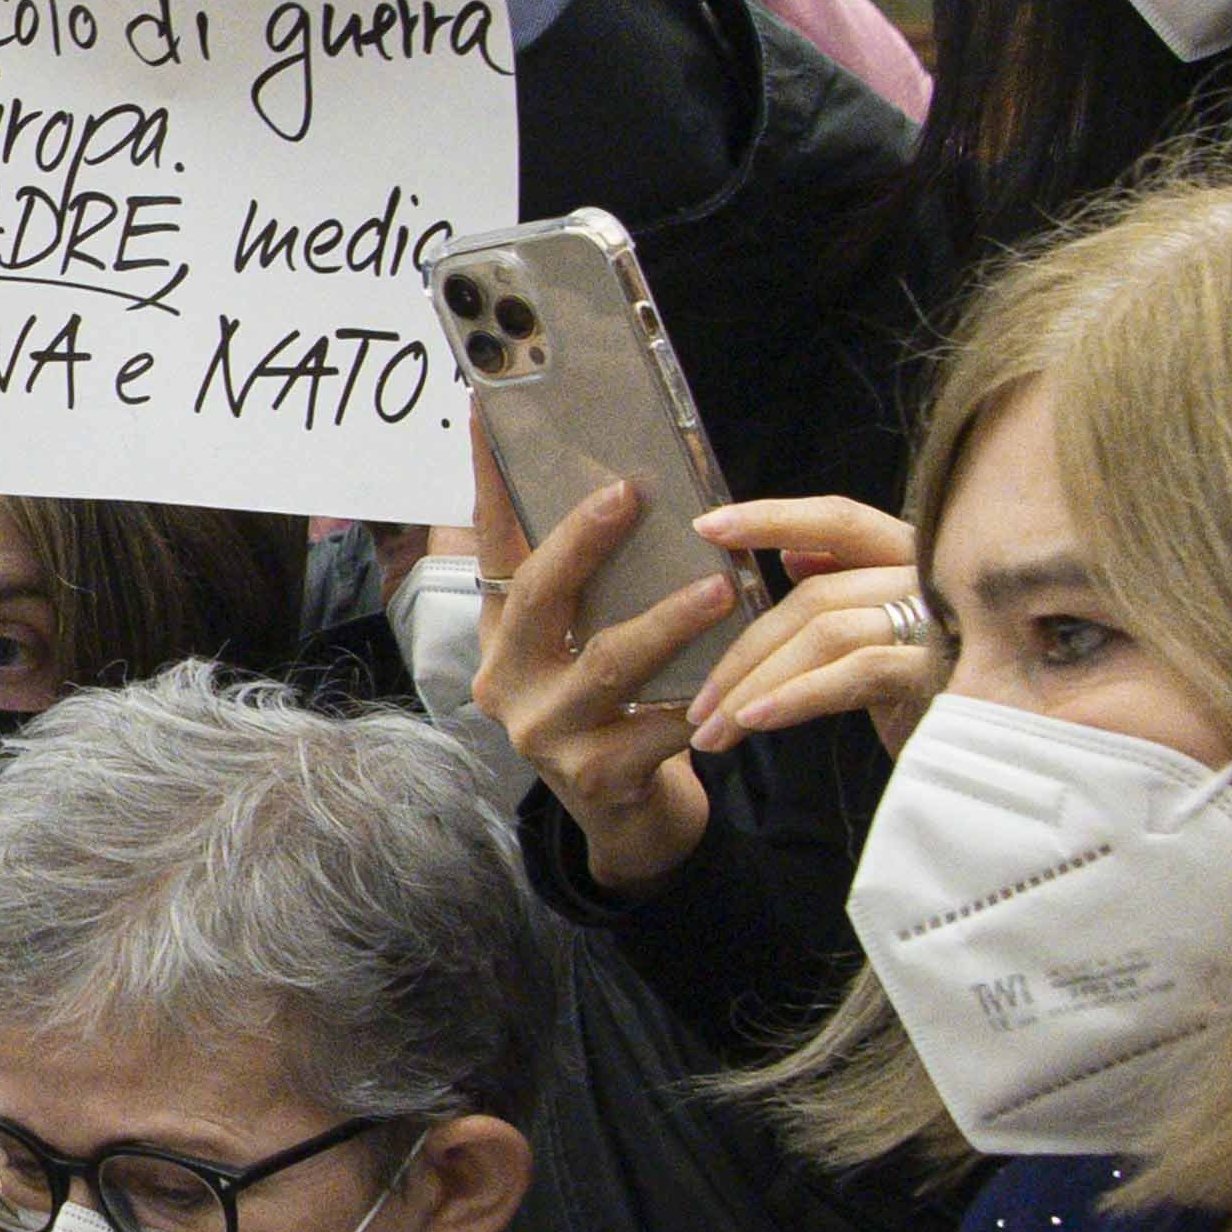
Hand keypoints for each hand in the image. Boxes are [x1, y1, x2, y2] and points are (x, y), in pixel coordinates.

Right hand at [471, 449, 743, 893]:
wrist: (630, 821)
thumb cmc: (617, 709)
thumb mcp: (587, 638)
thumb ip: (595, 575)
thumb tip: (625, 471)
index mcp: (501, 633)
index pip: (489, 542)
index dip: (489, 477)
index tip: (491, 409)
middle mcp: (506, 680)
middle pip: (536, 596)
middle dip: (583, 539)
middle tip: (632, 492)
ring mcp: (545, 732)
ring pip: (607, 661)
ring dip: (668, 620)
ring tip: (722, 586)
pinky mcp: (595, 777)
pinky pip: (658, 727)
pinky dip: (704, 698)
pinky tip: (743, 675)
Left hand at [676, 498, 942, 759]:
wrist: (1002, 769)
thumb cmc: (939, 705)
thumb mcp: (889, 646)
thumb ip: (848, 596)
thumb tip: (792, 557)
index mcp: (915, 560)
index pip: (839, 520)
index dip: (772, 516)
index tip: (706, 526)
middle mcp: (934, 578)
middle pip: (814, 594)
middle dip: (742, 652)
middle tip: (698, 706)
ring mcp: (944, 622)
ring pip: (825, 630)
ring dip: (755, 683)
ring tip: (713, 732)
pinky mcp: (944, 673)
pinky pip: (855, 670)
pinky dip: (796, 696)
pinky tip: (755, 721)